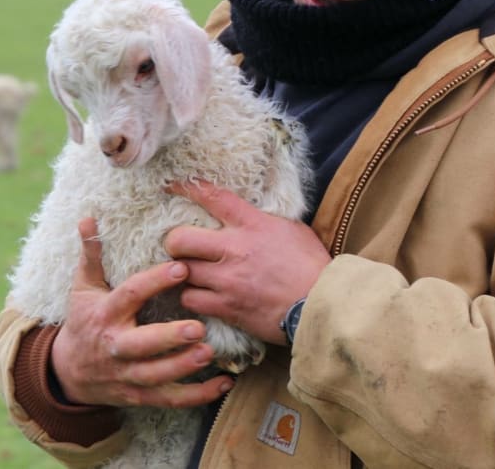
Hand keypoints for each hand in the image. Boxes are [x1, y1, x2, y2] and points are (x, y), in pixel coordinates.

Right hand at [50, 217, 234, 407]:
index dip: (154, 282)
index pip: (130, 295)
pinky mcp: (138, 395)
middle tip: (198, 327)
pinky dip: (197, 395)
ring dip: (182, 366)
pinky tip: (223, 383)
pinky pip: (169, 398)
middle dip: (169, 338)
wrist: (68, 371)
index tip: (181, 268)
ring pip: (156, 375)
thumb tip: (88, 218)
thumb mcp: (82, 287)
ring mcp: (126, 374)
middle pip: (142, 344)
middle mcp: (115, 346)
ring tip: (208, 353)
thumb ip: (91, 254)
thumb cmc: (83, 320)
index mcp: (105, 314)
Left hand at [165, 180, 330, 345]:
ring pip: (180, 271)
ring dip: (182, 272)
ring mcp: (228, 280)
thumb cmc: (312, 266)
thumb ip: (263, 219)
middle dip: (174, 242)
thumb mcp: (292, 229)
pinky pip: (190, 300)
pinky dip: (192, 298)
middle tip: (181, 247)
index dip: (187, 188)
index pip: (212, 197)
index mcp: (252, 224)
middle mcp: (235, 249)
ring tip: (191, 273)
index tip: (171, 186)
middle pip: (179, 239)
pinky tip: (201, 296)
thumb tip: (246, 212)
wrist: (323, 305)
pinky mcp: (227, 307)